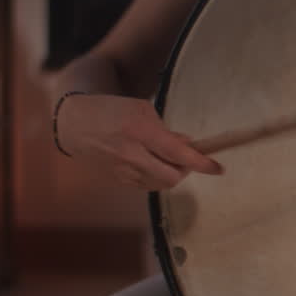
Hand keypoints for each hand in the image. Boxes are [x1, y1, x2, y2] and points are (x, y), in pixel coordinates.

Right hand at [56, 94, 222, 190]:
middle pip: (172, 177)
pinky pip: (148, 185)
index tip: (218, 168)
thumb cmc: (115, 110)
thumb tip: (188, 147)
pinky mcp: (118, 180)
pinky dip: (157, 176)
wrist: (77, 123)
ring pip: (161, 184)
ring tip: (167, 157)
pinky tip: (153, 162)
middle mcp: (130, 154)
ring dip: (172, 173)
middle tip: (188, 158)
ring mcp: (122, 170)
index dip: (201, 163)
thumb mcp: (144, 110)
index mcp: (139, 131)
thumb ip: (167, 132)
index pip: (178, 153)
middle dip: (186, 170)